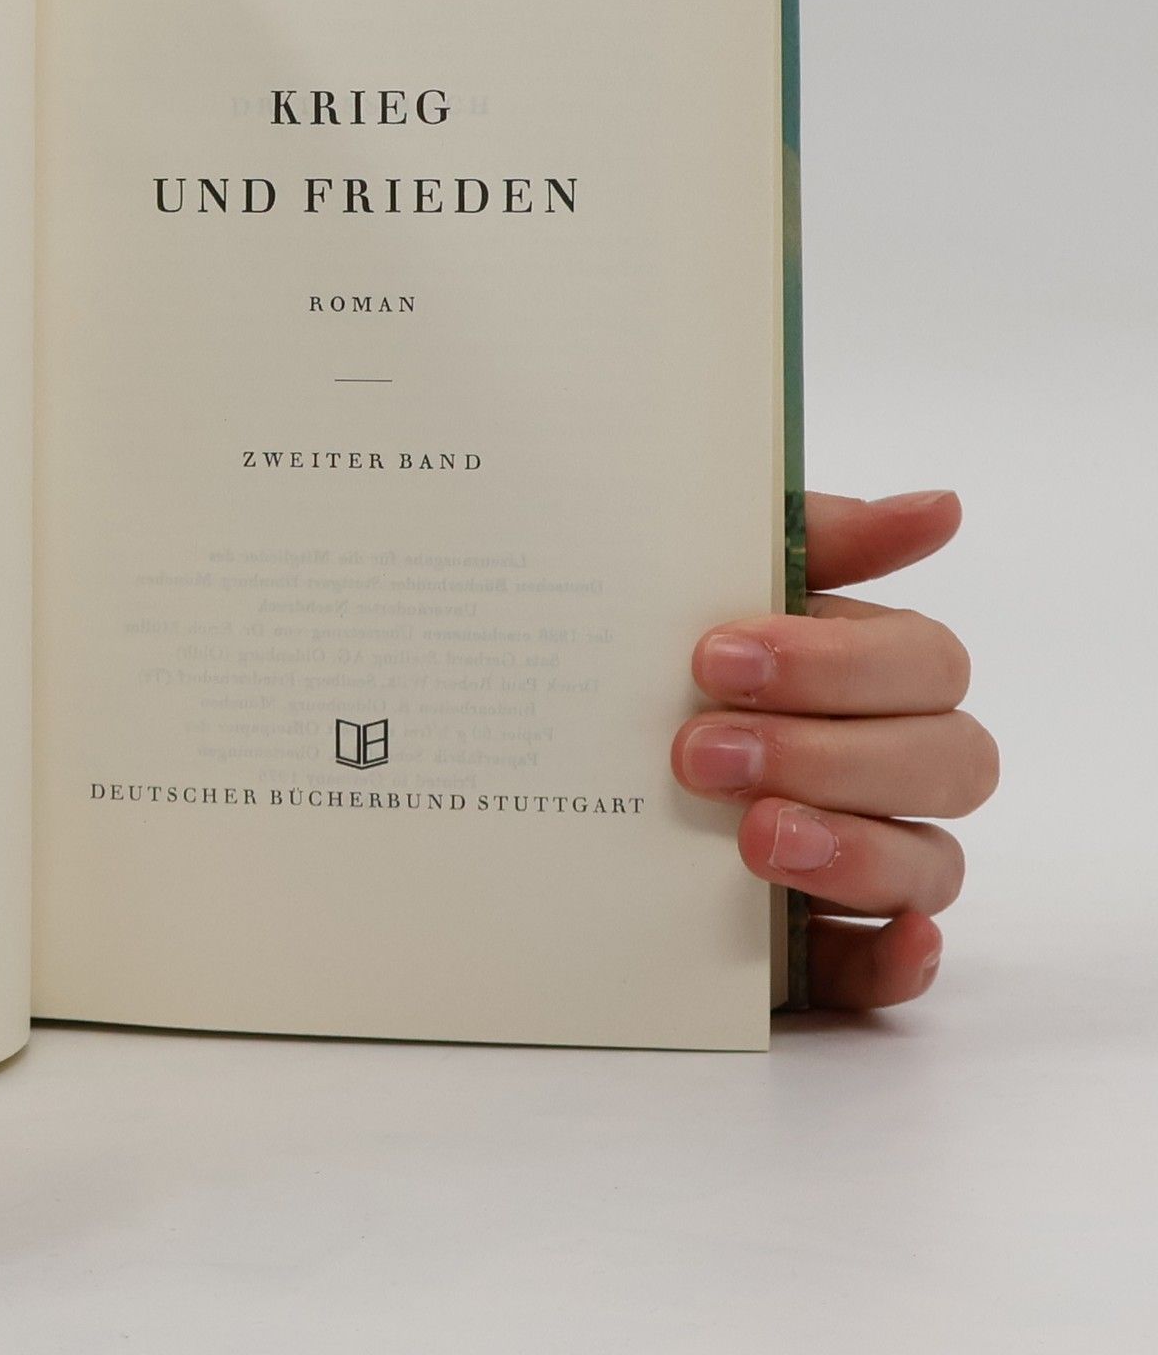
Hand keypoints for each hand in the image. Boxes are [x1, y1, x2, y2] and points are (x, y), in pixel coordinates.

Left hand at [671, 490, 996, 1009]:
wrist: (527, 771)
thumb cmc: (638, 659)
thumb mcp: (693, 583)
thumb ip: (805, 536)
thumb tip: (938, 507)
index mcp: (858, 669)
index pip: (924, 661)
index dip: (839, 662)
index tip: (714, 657)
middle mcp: (876, 761)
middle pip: (947, 759)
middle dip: (829, 752)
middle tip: (701, 751)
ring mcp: (858, 856)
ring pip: (932, 860)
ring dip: (855, 848)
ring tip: (751, 836)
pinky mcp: (821, 945)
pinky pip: (894, 967)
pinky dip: (902, 958)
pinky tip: (891, 939)